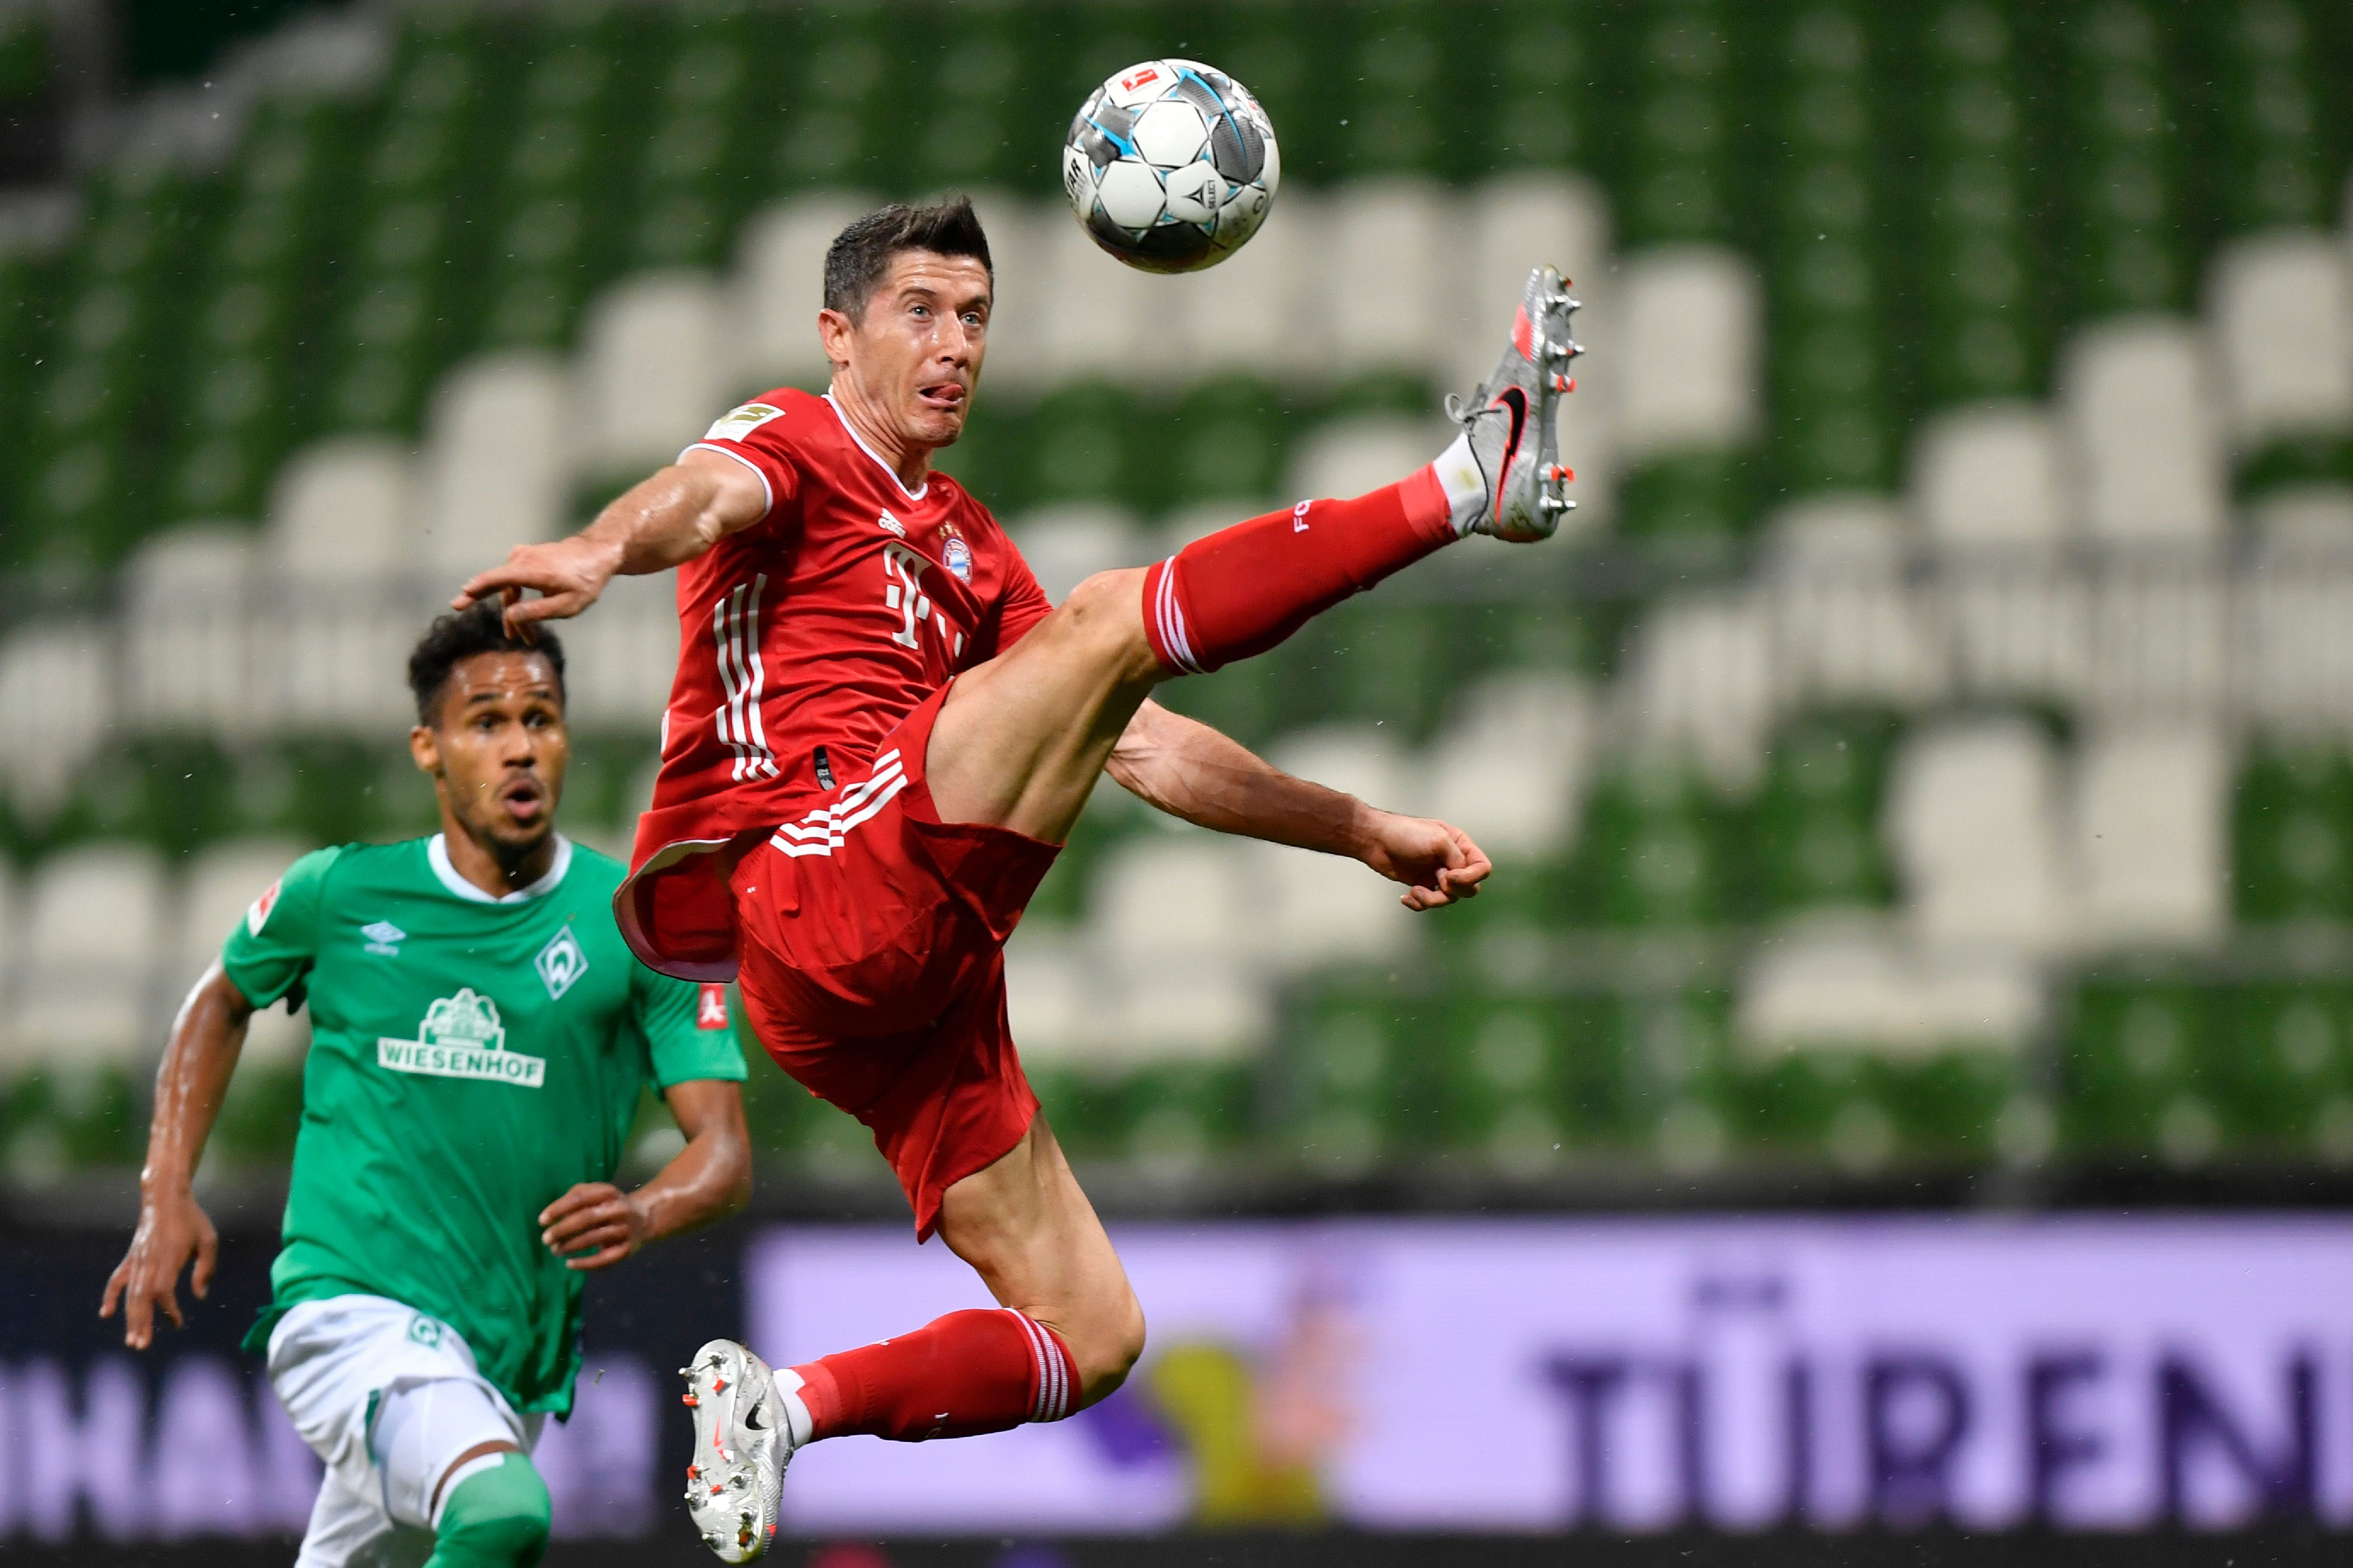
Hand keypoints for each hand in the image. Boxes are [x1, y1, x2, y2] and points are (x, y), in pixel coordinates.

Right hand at [100, 1187, 218, 1348]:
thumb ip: (206, 1269)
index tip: (177, 1322)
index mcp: (169, 1258)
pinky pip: (117, 1280)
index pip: (163, 1291)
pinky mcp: (131, 1257)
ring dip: (130, 1318)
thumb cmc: (192, 1219)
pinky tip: (105, 1313)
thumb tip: (200, 1296)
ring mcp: (137, 1260)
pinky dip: (110, 1296)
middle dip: (141, 1323)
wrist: (166, 1198)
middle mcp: (149, 1262)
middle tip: (141, 1345)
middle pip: (142, 1298)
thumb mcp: (208, 1240)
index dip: (168, 1310)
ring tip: (132, 1340)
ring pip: (129, 1294)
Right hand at [452, 536, 622, 634]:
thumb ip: (538, 610)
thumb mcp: (568, 604)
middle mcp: (523, 559)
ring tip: (526, 637)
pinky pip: (514, 582)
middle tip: (480, 620)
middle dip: (504, 615)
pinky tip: (524, 619)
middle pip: (503, 590)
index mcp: (532, 570)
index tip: (461, 598)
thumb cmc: (585, 581)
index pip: (497, 579)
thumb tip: (510, 615)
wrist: (597, 554)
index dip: (477, 589)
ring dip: (514, 612)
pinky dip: (517, 599)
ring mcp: (523, 557)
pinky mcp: (525, 558)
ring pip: (509, 589)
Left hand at [539, 1182, 650, 1270]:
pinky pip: (604, 1259)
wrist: (644, 1218)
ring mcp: (624, 1229)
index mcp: (608, 1192)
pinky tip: (569, 1264)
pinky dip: (585, 1263)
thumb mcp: (596, 1193)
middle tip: (545, 1239)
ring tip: (555, 1250)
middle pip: (586, 1218)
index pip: (580, 1198)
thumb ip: (575, 1196)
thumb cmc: (608, 1205)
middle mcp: (618, 1209)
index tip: (541, 1221)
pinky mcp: (627, 1249)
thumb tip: (552, 1214)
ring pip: (593, 1238)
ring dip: (570, 1246)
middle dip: (562, 1229)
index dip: (559, 1209)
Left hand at [1355, 810, 1491, 910]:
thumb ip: (1456, 859)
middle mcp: (1452, 861)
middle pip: (1469, 888)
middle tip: (1437, 883)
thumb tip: (1459, 881)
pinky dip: (1420, 904)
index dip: (1470, 877)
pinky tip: (1405, 897)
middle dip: (1453, 890)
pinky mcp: (1423, 885)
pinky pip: (1430, 902)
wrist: (1375, 840)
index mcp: (1461, 845)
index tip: (1449, 876)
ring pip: (1449, 899)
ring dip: (1432, 899)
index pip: (1482, 868)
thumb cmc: (1406, 834)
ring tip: (1415, 892)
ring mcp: (1437, 874)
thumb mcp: (1438, 840)